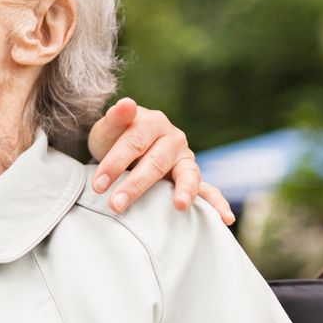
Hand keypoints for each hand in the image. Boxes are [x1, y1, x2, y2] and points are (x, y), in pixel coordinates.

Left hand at [85, 98, 233, 222]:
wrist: (123, 145)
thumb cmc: (113, 138)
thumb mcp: (108, 129)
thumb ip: (116, 119)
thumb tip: (127, 103)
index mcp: (153, 122)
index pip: (134, 143)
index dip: (114, 164)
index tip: (97, 184)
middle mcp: (174, 139)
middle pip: (156, 162)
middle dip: (135, 185)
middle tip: (116, 205)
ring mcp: (185, 158)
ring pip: (188, 174)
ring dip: (184, 191)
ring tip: (180, 206)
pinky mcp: (190, 176)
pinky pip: (207, 189)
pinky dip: (217, 203)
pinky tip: (225, 218)